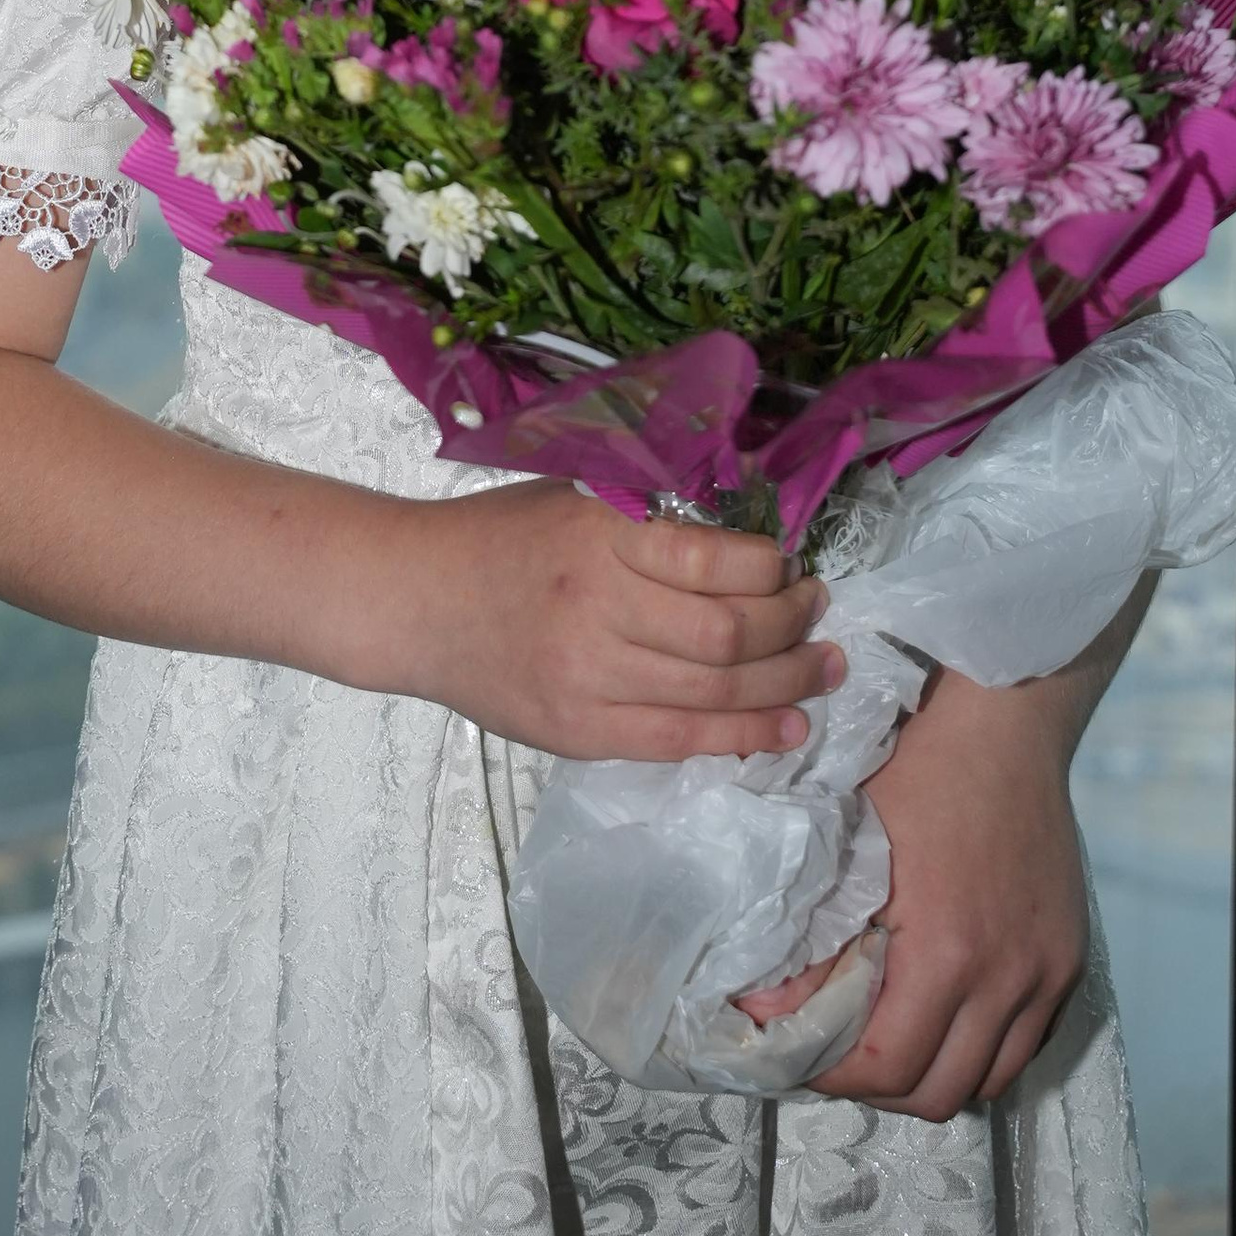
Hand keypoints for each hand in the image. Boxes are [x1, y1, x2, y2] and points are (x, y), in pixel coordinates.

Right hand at [399, 482, 845, 762]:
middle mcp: (597, 606)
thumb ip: (649, 513)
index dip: (770, 568)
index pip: (713, 560)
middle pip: (727, 635)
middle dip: (792, 627)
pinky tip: (783, 728)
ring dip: (785, 685)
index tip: (788, 563)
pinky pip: (679, 742)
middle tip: (818, 612)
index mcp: (598, 533)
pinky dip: (742, 737)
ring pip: (714, 695)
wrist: (414, 601)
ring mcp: (587, 679)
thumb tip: (745, 531)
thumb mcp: (572, 493)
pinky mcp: (578, 733)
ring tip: (821, 671)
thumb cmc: (500, 535)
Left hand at [799, 670, 1089, 1118]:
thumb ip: (813, 937)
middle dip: (881, 1089)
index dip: (835, 1079)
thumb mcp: (850, 842)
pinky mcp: (1068, 958)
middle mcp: (1008, 974)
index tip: (800, 1056)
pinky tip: (944, 1011)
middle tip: (839, 1057)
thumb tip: (764, 1006)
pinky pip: (1027, 1042)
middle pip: (942, 1092)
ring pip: (990, 1078)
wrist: (1006, 720)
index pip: (889, 1066)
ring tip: (891, 1039)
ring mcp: (1047, 971)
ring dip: (936, 1073)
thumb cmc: (918, 767)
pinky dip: (983, 1047)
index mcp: (948, 948)